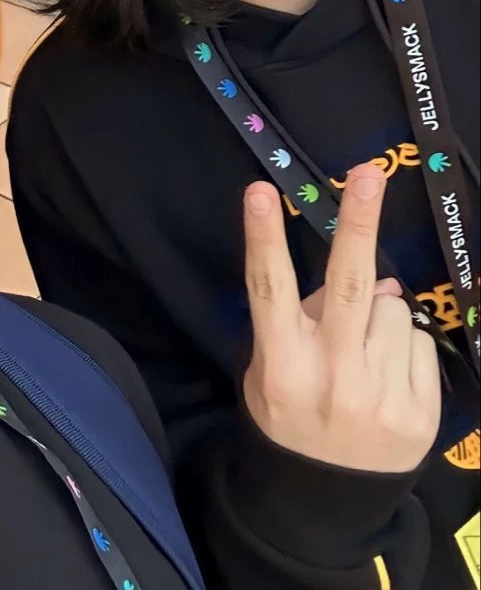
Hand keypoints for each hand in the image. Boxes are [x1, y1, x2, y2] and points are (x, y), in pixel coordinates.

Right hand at [243, 165, 440, 473]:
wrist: (323, 505)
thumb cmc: (289, 418)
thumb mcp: (270, 370)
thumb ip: (305, 317)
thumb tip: (372, 273)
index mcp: (282, 366)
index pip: (270, 291)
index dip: (265, 238)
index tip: (261, 191)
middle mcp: (330, 378)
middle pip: (348, 287)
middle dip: (358, 224)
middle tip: (368, 174)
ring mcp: (378, 396)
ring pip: (389, 305)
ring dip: (377, 311)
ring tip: (360, 352)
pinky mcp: (418, 413)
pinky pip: (415, 339)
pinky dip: (401, 342)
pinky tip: (383, 372)